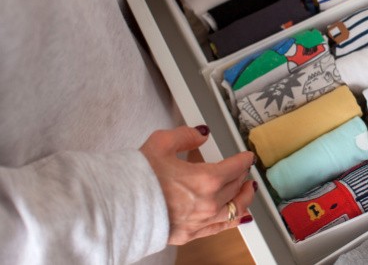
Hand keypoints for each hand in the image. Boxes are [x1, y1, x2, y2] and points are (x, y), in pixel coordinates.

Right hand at [140, 125, 256, 244]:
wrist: (118, 208)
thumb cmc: (138, 178)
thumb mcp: (162, 143)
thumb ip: (186, 135)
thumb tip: (201, 133)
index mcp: (207, 179)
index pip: (236, 167)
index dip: (244, 159)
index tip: (247, 156)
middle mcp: (209, 202)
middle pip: (236, 186)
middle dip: (242, 175)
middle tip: (243, 169)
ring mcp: (201, 221)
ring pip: (234, 210)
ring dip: (244, 197)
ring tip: (248, 190)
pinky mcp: (190, 234)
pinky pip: (220, 228)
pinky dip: (233, 220)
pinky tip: (238, 216)